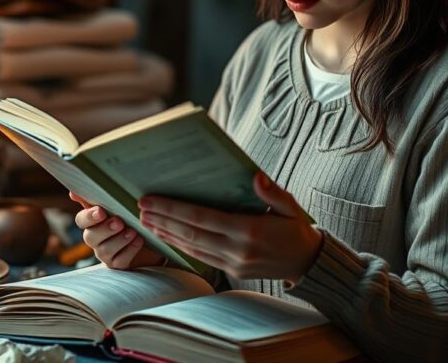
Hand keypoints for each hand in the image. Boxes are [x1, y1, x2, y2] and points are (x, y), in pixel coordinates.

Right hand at [70, 191, 165, 269]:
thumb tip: (72, 193)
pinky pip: (119, 262)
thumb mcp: (115, 205)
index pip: (81, 220)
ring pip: (104, 251)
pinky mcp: (117, 265)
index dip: (89, 217)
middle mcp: (95, 239)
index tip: (101, 211)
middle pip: (90, 237)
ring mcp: (105, 254)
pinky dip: (130, 251)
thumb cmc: (127, 216)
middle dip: (105, 229)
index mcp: (91, 223)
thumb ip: (95, 198)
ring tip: (132, 231)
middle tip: (119, 222)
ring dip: (119, 240)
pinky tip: (139, 240)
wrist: (147, 235)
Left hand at [138, 172, 322, 283]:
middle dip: (162, 219)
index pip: (202, 218)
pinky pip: (201, 258)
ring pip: (192, 248)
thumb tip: (256, 176)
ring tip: (146, 221)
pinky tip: (167, 236)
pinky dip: (181, 246)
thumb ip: (272, 192)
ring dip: (166, 234)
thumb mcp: (290, 206)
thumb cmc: (295, 228)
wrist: (307, 263)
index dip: (173, 209)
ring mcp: (233, 263)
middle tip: (140, 207)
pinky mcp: (232, 272)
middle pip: (190, 233)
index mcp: (249, 230)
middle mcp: (238, 249)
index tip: (151, 199)